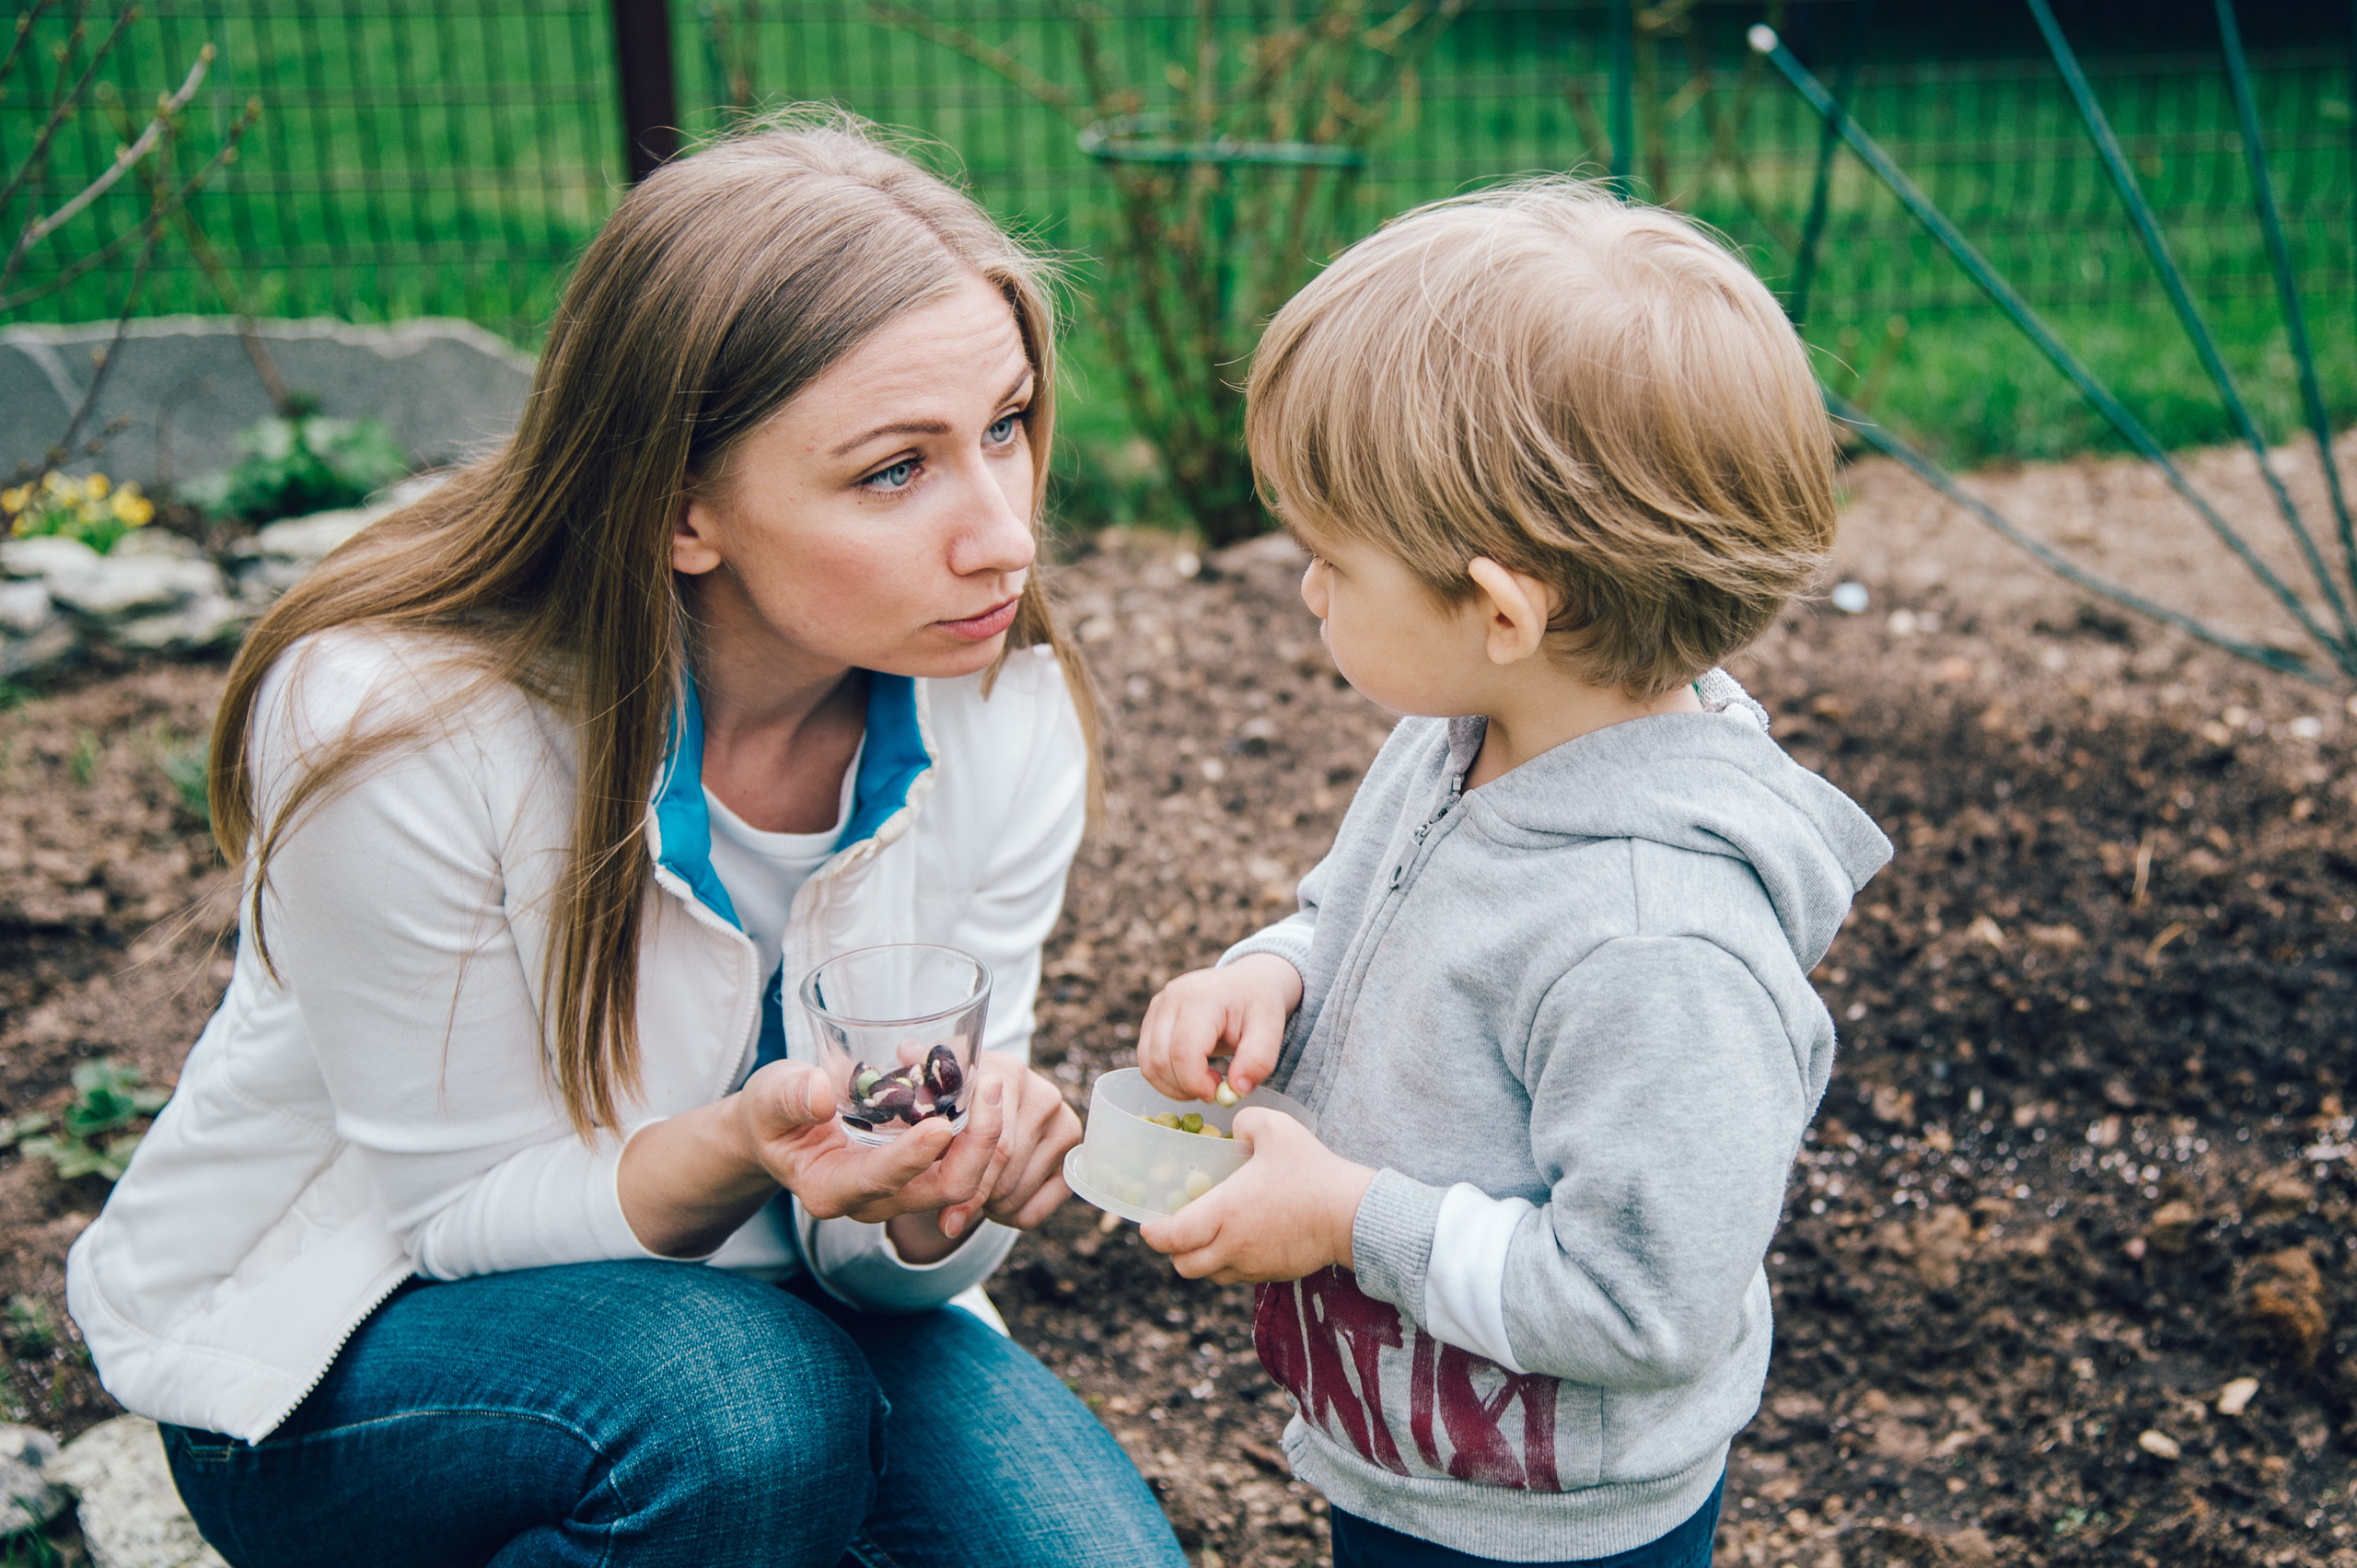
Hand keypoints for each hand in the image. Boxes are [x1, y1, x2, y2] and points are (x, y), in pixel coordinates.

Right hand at [736, 1059, 1005, 1224]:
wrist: (779, 1130)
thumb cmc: (772, 1113)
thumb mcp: (766, 1098)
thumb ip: (788, 1097)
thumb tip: (821, 1094)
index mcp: (829, 1189)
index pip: (882, 1181)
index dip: (914, 1157)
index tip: (942, 1124)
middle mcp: (872, 1200)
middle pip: (942, 1190)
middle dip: (976, 1146)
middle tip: (992, 1085)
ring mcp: (900, 1190)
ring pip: (963, 1181)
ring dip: (987, 1138)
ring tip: (994, 1083)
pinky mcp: (920, 1173)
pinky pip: (962, 1162)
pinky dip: (979, 1133)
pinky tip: (986, 1093)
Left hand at [935, 1052, 1081, 1237]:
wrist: (985, 1100)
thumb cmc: (951, 1095)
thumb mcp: (930, 1082)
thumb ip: (917, 1073)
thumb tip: (906, 1052)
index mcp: (1007, 1073)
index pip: (994, 1143)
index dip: (966, 1180)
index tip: (944, 1214)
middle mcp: (1043, 1095)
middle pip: (1006, 1170)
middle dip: (974, 1198)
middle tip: (948, 1214)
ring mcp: (1064, 1123)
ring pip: (1018, 1191)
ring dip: (989, 1207)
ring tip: (968, 1198)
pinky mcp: (1071, 1152)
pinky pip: (1040, 1206)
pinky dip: (1013, 1216)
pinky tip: (993, 1203)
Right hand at [1136, 953, 1302, 1103]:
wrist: (1248, 980)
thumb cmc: (1258, 1004)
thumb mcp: (1272, 1028)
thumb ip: (1258, 1060)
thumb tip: (1236, 1089)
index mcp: (1202, 998)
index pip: (1184, 1051)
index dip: (1196, 1083)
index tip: (1217, 1094)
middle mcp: (1172, 998)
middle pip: (1161, 1060)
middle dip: (1185, 1088)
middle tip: (1214, 1089)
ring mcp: (1157, 1006)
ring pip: (1148, 1064)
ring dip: (1173, 1086)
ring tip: (1203, 1082)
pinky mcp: (1151, 1018)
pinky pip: (1146, 1059)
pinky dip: (1165, 1077)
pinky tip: (1191, 1074)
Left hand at [1138, 1108, 1373, 1284]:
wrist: (1351, 1214)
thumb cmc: (1311, 1171)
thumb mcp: (1275, 1129)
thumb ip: (1245, 1121)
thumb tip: (1233, 1128)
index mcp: (1223, 1213)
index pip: (1172, 1237)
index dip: (1152, 1233)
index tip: (1147, 1222)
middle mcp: (1231, 1245)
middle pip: (1183, 1265)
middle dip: (1173, 1250)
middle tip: (1175, 1228)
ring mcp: (1252, 1264)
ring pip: (1209, 1275)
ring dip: (1200, 1259)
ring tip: (1206, 1234)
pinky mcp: (1271, 1273)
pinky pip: (1236, 1276)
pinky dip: (1227, 1263)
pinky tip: (1239, 1239)